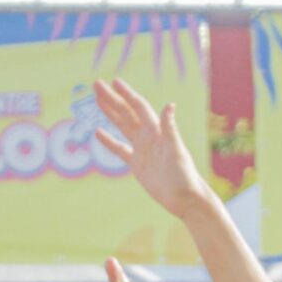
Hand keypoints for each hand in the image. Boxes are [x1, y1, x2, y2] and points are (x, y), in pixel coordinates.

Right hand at [92, 79, 215, 216]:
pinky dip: (109, 141)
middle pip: (127, 113)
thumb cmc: (184, 175)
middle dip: (112, 98)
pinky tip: (98, 131)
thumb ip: (169, 128)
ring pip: (122, 126)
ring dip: (110, 113)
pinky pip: (120, 149)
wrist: (185, 199)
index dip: (127, 94)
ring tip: (97, 99)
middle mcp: (149, 137)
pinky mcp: (137, 165)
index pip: (139, 107)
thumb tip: (169, 104)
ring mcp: (142, 150)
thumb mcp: (176, 150)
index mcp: (158, 131)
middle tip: (97, 84)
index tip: (114, 82)